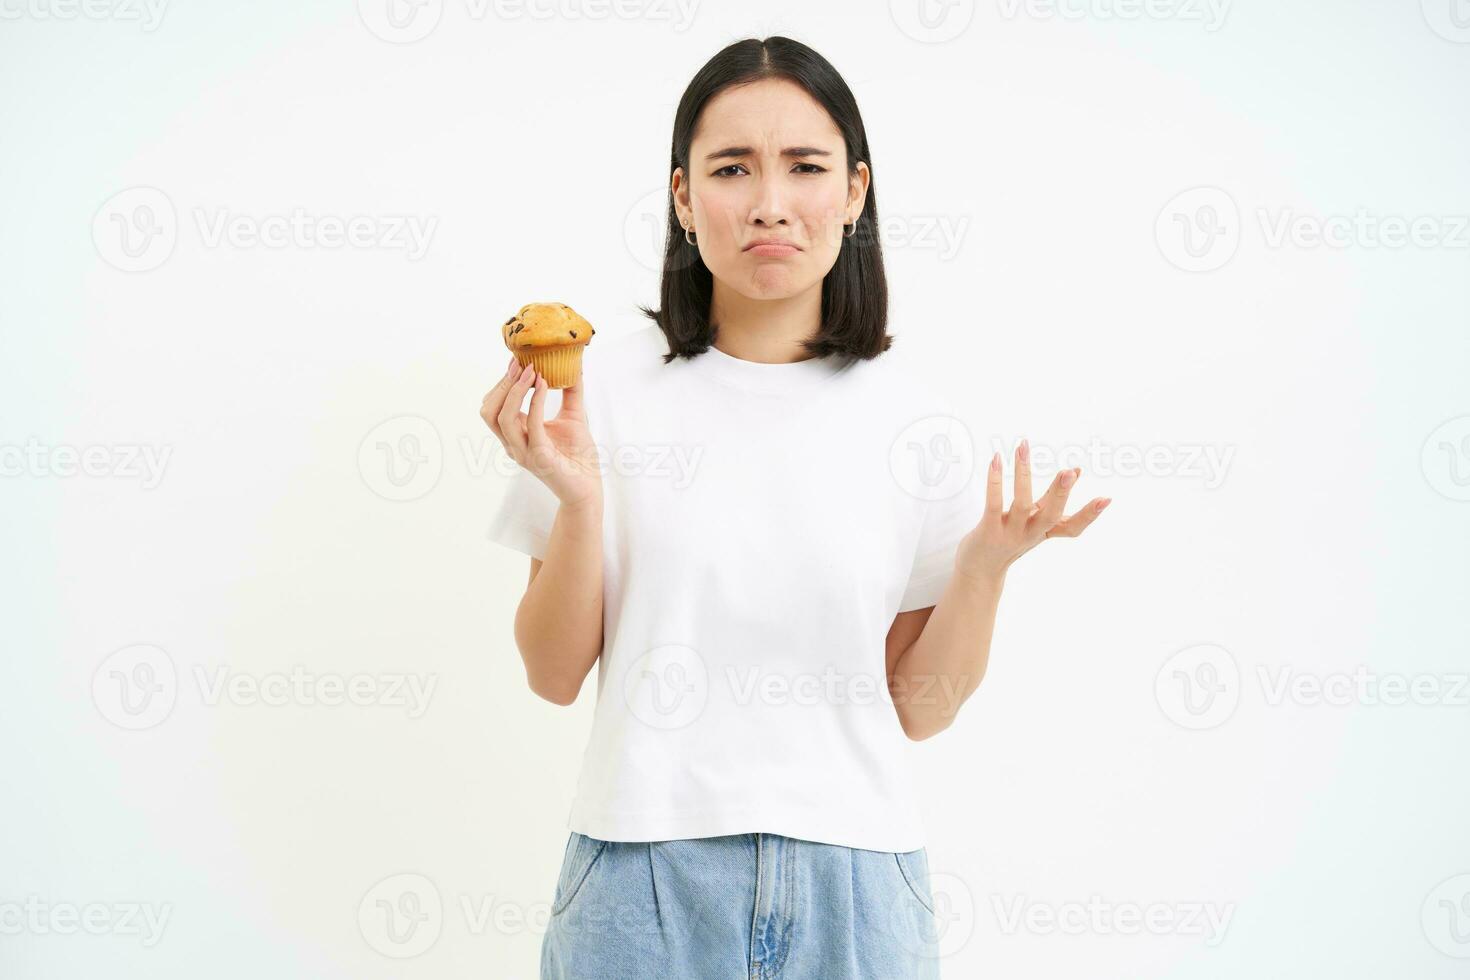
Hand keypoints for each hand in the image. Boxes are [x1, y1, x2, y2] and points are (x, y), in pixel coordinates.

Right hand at [481, 355, 600, 509]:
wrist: (589, 487)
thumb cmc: (579, 456)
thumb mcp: (573, 416)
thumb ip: (570, 392)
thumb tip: (574, 365)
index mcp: (516, 434)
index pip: (494, 406)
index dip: (502, 382)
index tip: (518, 360)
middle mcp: (513, 444)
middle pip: (490, 411)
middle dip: (503, 384)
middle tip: (522, 364)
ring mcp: (523, 452)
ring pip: (502, 418)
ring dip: (515, 391)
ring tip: (532, 373)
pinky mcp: (539, 456)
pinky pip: (531, 425)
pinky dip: (536, 401)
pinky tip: (544, 385)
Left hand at [955, 438, 1109, 580]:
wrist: (979, 570)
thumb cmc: (1009, 539)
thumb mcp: (1034, 521)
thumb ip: (1052, 499)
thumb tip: (1076, 471)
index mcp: (1044, 531)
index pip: (1073, 528)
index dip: (1089, 515)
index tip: (1107, 499)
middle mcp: (1030, 534)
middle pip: (1050, 515)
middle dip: (1061, 494)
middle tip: (1069, 472)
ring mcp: (1009, 533)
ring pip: (1020, 503)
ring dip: (1023, 474)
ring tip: (1023, 448)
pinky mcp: (988, 530)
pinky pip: (993, 504)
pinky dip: (995, 482)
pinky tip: (996, 460)